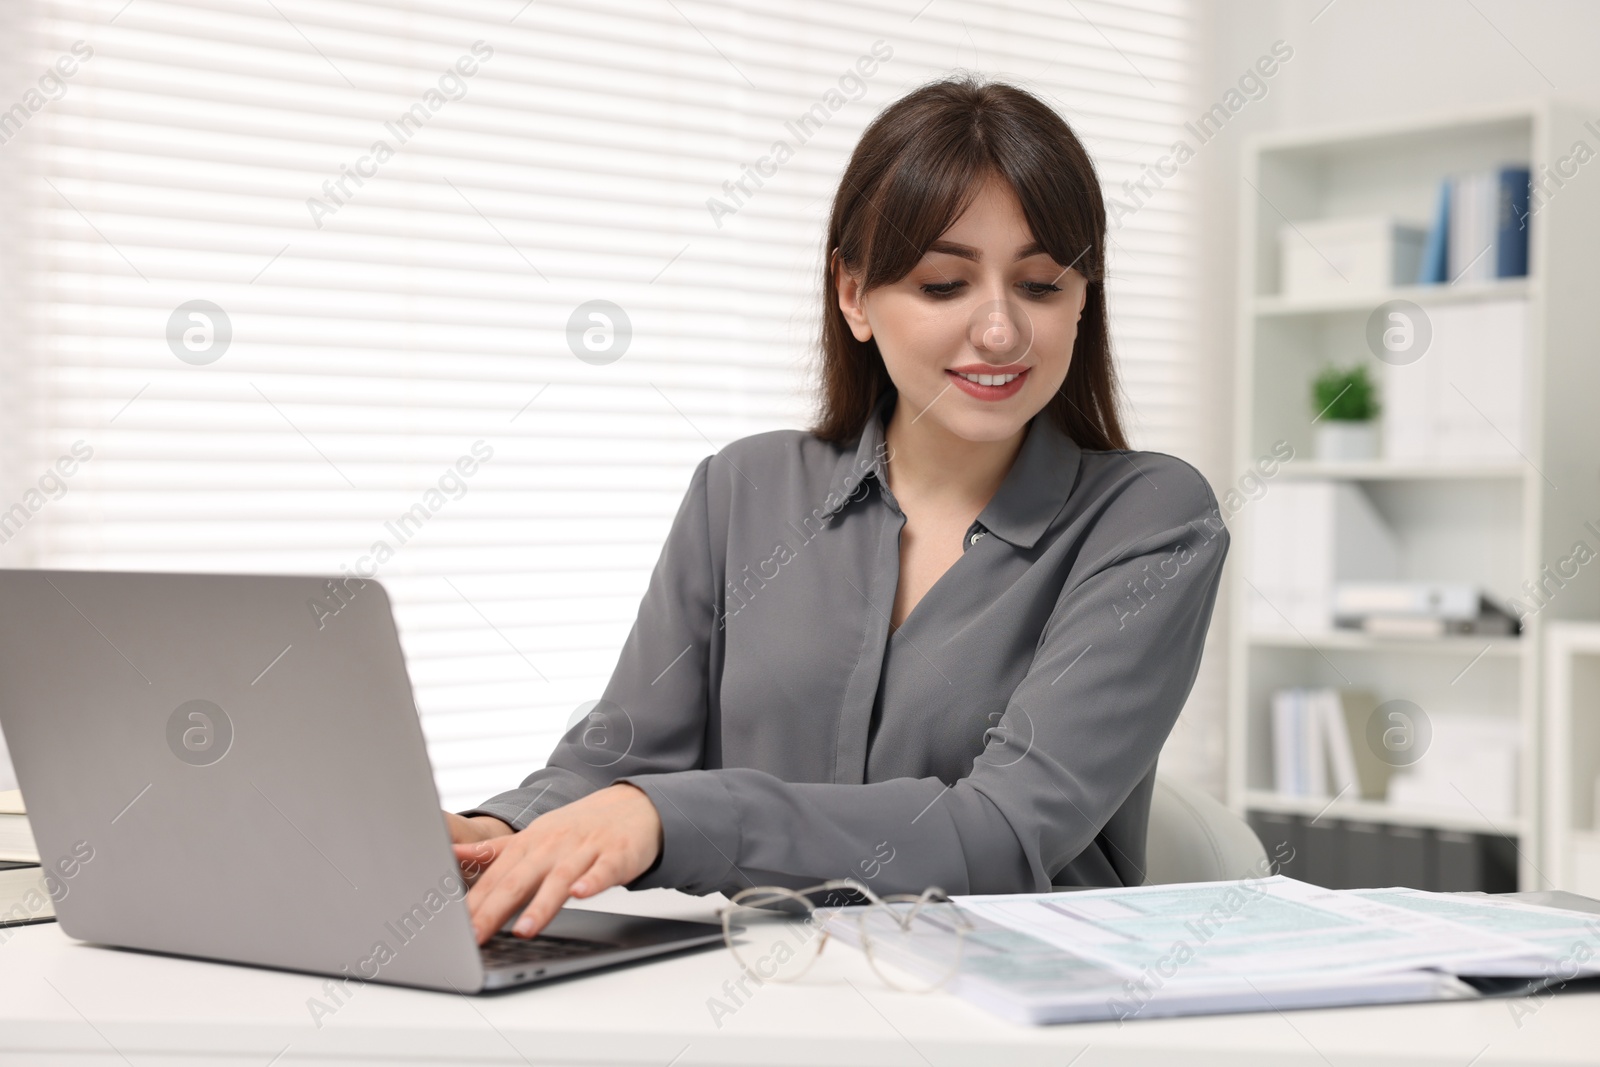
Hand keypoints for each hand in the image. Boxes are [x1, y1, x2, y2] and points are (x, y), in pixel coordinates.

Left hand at [451, 783, 663, 943]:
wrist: (634, 804)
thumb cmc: (579, 827)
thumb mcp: (534, 835)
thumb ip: (494, 850)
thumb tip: (455, 854)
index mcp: (531, 842)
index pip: (496, 876)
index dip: (475, 902)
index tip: (454, 928)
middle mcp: (554, 845)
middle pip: (520, 879)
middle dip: (495, 909)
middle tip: (475, 936)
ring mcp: (586, 849)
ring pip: (560, 878)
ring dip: (541, 904)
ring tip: (524, 930)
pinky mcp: (617, 855)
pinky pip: (603, 870)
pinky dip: (592, 881)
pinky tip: (581, 894)